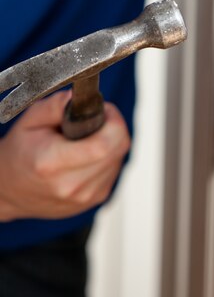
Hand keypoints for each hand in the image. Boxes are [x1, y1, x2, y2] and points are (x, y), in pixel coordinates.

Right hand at [0, 91, 130, 220]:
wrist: (11, 190)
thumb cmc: (20, 153)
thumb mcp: (30, 120)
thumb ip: (55, 106)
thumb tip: (78, 97)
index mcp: (52, 163)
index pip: (103, 144)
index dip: (112, 120)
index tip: (103, 109)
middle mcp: (71, 185)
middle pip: (118, 149)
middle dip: (113, 127)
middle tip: (95, 119)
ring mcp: (85, 197)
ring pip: (119, 158)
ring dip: (111, 143)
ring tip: (87, 137)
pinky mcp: (95, 199)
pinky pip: (114, 170)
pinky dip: (108, 157)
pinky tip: (89, 153)